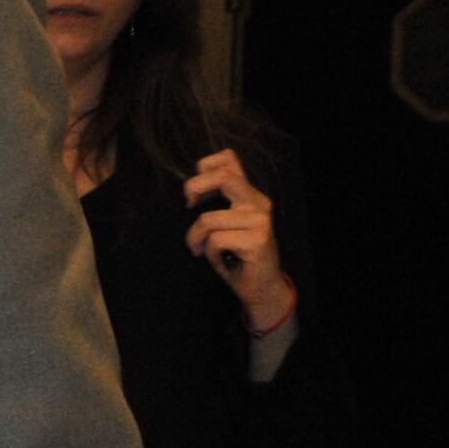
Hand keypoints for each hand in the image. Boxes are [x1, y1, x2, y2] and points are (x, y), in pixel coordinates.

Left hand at [181, 152, 295, 333]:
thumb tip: (192, 188)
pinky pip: (215, 240)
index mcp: (249, 194)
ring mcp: (260, 221)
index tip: (194, 193)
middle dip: (194, 188)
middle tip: (188, 206)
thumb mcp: (225, 224)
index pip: (229, 159)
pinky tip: (221, 259)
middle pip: (222, 177)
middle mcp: (258, 203)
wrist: (261, 287)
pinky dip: (208, 253)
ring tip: (201, 249)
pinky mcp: (257, 240)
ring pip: (208, 219)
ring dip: (195, 238)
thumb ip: (217, 202)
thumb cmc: (236, 256)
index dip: (204, 168)